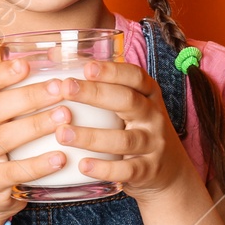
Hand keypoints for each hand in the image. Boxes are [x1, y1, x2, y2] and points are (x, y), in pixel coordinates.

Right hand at [0, 59, 75, 224]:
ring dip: (36, 125)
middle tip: (61, 88)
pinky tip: (61, 158)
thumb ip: (20, 97)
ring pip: (5, 137)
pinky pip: (14, 171)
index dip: (1, 73)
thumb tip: (57, 58)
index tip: (27, 64)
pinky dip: (38, 164)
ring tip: (65, 117)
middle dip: (30, 96)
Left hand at [54, 58, 192, 201]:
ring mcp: (154, 144)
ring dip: (91, 136)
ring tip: (62, 133)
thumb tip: (55, 54)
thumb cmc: (137, 129)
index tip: (86, 67)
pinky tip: (82, 165)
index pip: (135, 76)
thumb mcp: (128, 105)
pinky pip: (127, 170)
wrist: (170, 171)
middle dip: (96, 94)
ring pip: (124, 139)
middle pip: (127, 101)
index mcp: (148, 95)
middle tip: (65, 88)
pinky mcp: (149, 170)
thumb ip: (99, 83)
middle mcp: (153, 116)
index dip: (112, 71)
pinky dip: (104, 168)